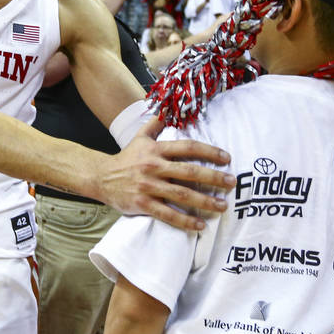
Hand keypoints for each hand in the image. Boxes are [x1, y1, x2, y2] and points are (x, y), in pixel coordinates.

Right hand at [93, 119, 232, 230]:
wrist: (101, 177)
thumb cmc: (126, 158)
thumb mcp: (140, 137)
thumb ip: (156, 123)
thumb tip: (169, 108)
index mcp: (156, 150)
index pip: (187, 147)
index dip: (208, 151)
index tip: (226, 158)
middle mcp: (153, 167)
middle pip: (189, 172)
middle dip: (213, 178)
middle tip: (232, 182)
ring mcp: (148, 187)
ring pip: (181, 195)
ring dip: (205, 202)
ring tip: (222, 206)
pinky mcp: (142, 204)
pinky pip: (167, 214)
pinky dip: (185, 221)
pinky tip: (200, 225)